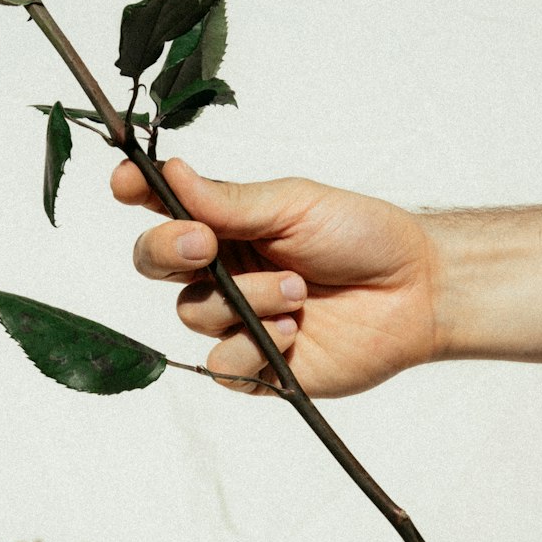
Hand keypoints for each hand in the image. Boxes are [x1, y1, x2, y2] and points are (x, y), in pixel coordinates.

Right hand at [110, 158, 440, 397]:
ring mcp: (237, 320)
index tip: (126, 183)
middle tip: (204, 244)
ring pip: (193, 314)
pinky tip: (294, 331)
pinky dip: (254, 348)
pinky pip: (222, 366)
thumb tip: (170, 172)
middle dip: (169, 251)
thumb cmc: (362, 237)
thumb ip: (229, 200)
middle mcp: (222, 271)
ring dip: (244, 301)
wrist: (415, 291)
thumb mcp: (294, 204)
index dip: (136, 195)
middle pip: (155, 263)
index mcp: (226, 223)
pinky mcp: (257, 369)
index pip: (163, 209)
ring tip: (298, 291)